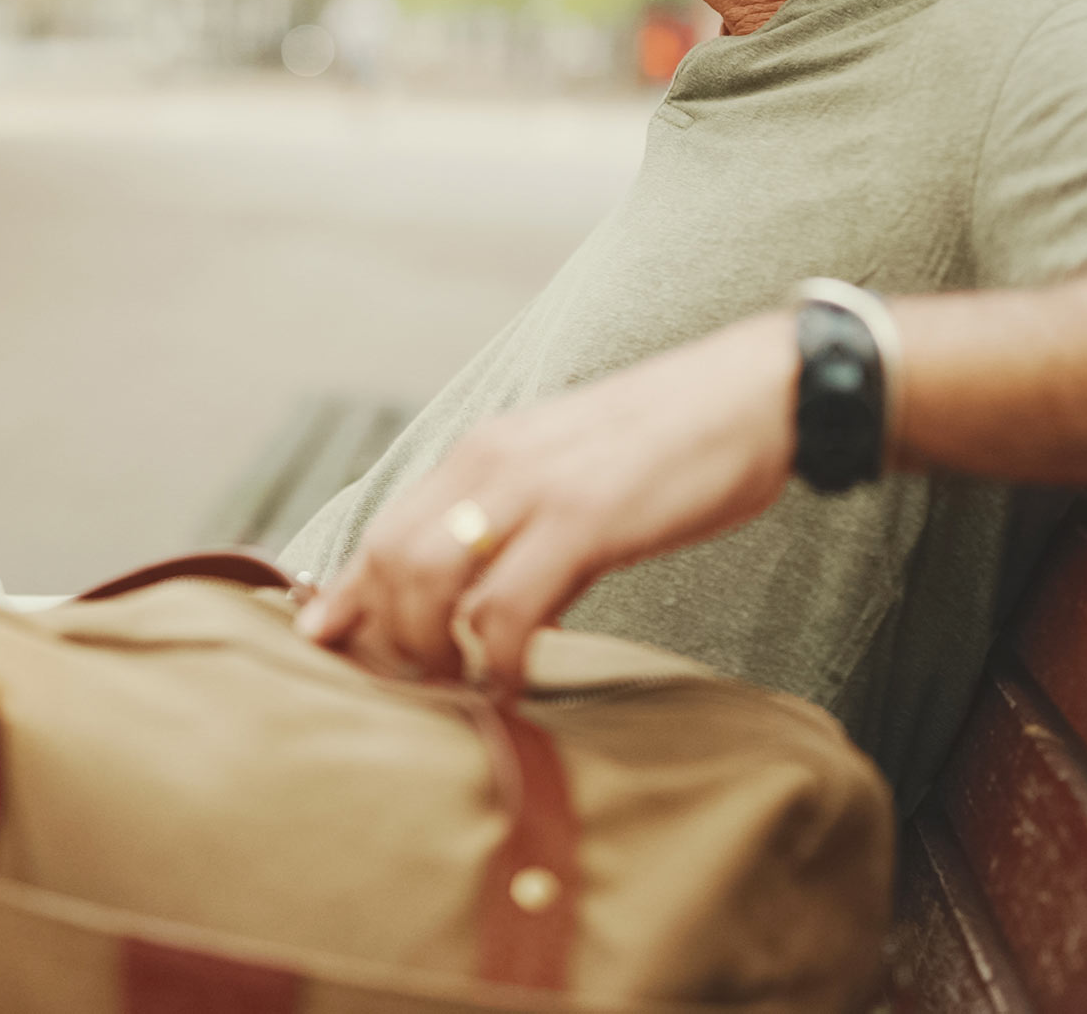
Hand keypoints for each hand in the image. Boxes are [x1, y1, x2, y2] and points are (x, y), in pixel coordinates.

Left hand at [295, 312, 797, 685]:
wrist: (758, 392)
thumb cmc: (673, 441)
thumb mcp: (570, 465)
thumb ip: (518, 513)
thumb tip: (482, 585)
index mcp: (485, 451)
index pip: (385, 528)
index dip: (348, 595)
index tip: (328, 646)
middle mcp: (492, 462)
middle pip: (390, 560)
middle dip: (385, 637)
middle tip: (412, 691)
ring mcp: (534, 489)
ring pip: (429, 583)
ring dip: (430, 653)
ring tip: (459, 694)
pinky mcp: (585, 520)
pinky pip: (508, 610)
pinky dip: (497, 661)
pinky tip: (514, 685)